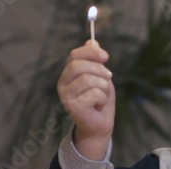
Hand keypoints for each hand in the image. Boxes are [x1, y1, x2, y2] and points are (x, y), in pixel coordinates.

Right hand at [57, 40, 114, 158]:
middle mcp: (62, 84)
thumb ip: (95, 61)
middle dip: (100, 71)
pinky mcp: (73, 108)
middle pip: (80, 66)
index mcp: (68, 73)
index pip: (74, 55)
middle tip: (108, 80)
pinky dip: (103, 99)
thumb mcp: (100, 76)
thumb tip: (92, 42)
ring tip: (102, 96)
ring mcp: (66, 96)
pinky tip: (99, 105)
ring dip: (104, 88)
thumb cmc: (100, 100)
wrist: (100, 124)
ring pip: (90, 80)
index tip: (106, 56)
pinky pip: (95, 94)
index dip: (91, 53)